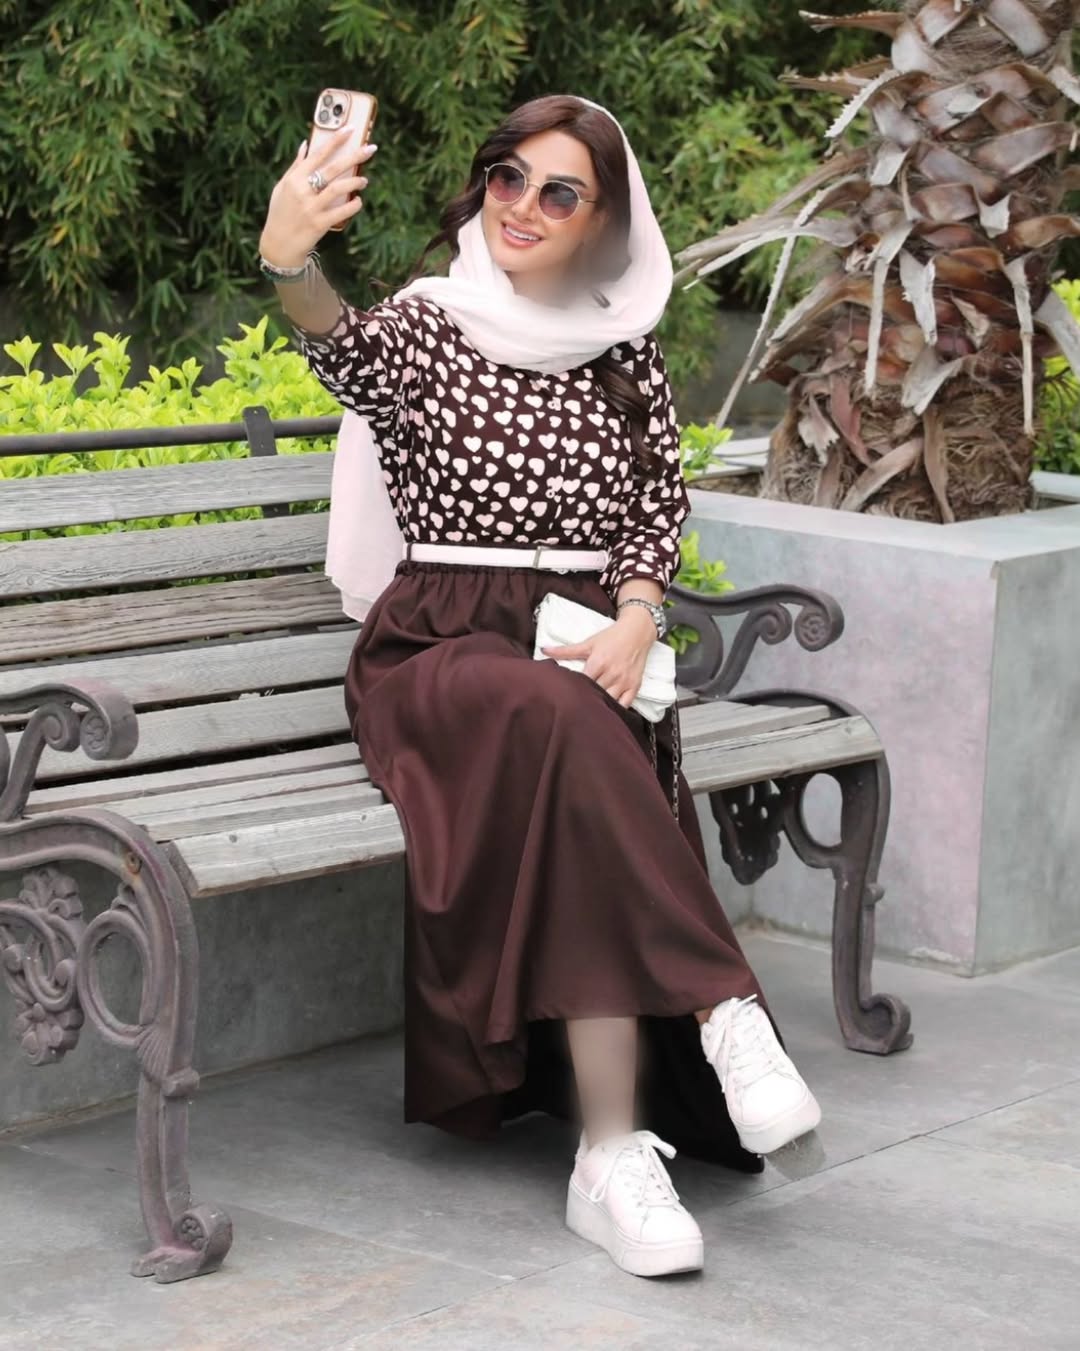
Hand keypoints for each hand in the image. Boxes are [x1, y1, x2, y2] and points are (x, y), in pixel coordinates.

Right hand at [259, 129, 377, 267]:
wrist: (278, 245)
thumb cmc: (280, 213)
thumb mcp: (282, 187)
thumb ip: (296, 166)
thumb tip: (305, 145)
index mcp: (294, 179)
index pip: (318, 154)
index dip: (335, 140)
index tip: (350, 129)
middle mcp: (302, 191)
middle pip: (332, 168)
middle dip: (353, 157)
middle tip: (370, 150)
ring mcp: (311, 208)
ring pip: (337, 189)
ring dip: (354, 182)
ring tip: (364, 181)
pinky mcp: (318, 224)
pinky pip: (340, 212)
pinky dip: (352, 206)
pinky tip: (358, 201)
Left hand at [543, 606, 656, 708]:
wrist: (637, 631)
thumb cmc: (611, 637)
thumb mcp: (588, 643)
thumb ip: (565, 650)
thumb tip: (543, 650)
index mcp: (598, 662)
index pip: (582, 682)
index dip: (573, 689)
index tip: (565, 694)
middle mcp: (612, 673)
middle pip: (594, 693)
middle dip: (585, 698)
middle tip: (574, 704)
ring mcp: (624, 681)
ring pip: (609, 700)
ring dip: (599, 705)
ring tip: (588, 710)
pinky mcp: (635, 686)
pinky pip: (625, 704)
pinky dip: (616, 708)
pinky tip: (607, 710)